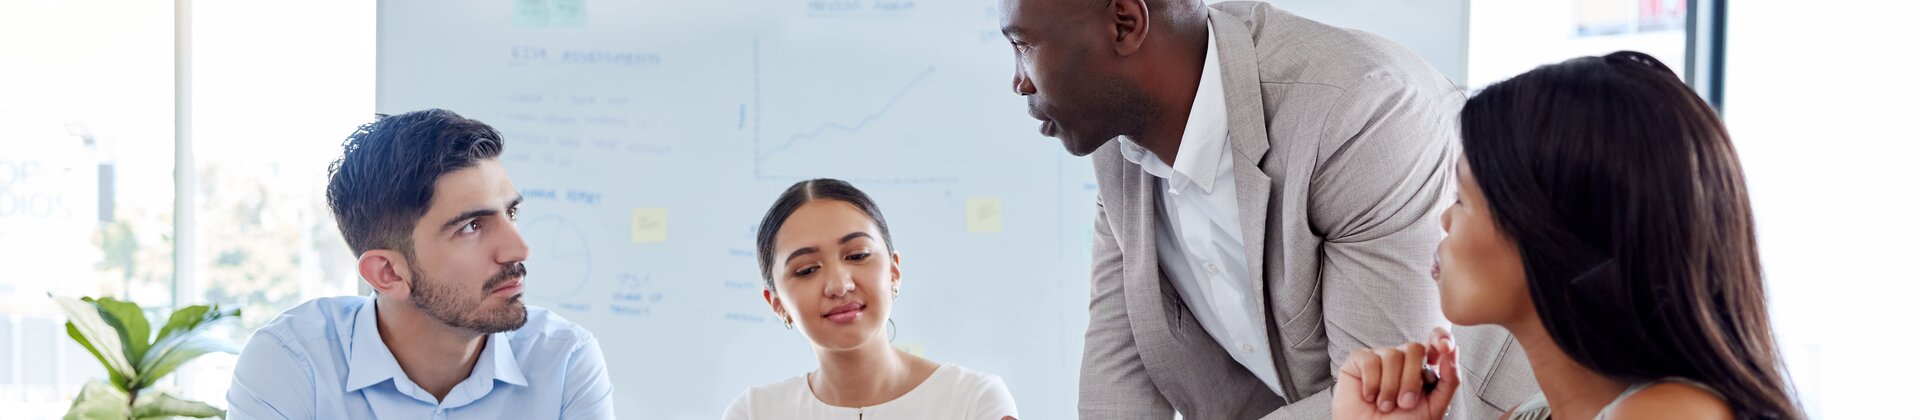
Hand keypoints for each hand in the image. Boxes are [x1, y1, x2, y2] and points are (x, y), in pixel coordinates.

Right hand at [1332, 327, 1458, 419]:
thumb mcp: (1434, 407)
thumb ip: (1449, 380)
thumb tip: (1454, 349)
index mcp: (1422, 369)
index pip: (1435, 341)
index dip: (1441, 338)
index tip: (1446, 347)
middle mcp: (1402, 360)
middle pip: (1415, 348)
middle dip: (1411, 380)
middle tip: (1405, 403)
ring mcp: (1380, 358)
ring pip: (1392, 355)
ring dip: (1390, 388)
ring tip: (1385, 405)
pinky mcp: (1359, 361)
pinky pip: (1370, 360)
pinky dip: (1372, 384)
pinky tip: (1369, 396)